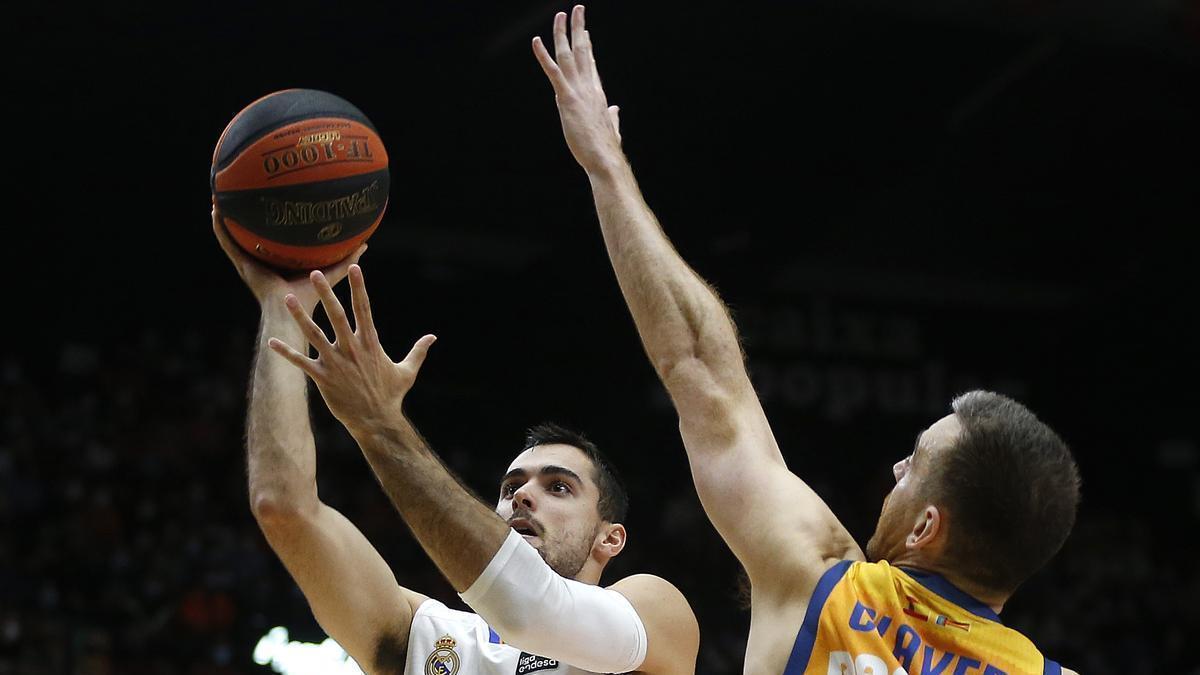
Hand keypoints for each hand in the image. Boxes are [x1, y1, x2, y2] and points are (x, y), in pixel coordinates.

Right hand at [212, 209, 364, 314]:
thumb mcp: (328, 274)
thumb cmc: (310, 299)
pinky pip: (227, 243)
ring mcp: (248, 263)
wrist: (292, 315)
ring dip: (224, 219)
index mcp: (277, 264)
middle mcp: (259, 262)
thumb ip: (345, 260)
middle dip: (243, 218)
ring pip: (231, 237)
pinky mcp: (242, 265)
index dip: (269, 226)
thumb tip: (364, 244)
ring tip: (219, 195)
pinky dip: (220, 228)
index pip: (271, 241)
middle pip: (248, 236)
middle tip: (239, 194)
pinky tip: (216, 211)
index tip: (270, 204)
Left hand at [267, 264, 436, 439]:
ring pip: (314, 334)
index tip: (354, 267)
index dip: (359, 287)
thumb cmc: (391, 396)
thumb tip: (433, 337)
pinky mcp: (323, 379)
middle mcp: (352, 349)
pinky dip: (286, 352)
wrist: (377, 421)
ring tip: (286, 299)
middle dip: (325, 293)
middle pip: (337, 315)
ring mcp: (336, 363)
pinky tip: (271, 342)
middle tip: (315, 273)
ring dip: (300, 316)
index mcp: (370, 343)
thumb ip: (418, 351)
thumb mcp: (408, 371)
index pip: (364, 309)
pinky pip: (301, 363)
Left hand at [533, 5, 623, 174]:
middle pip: (584, 51)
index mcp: (598, 94)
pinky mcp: (566, 99)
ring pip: (569, 55)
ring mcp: (578, 91)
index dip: (588, 47)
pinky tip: (536, 41)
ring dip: (563, 33)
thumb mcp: (611, 128)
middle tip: (577, 9)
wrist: (605, 159)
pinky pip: (553, 72)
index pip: (591, 65)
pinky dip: (543, 55)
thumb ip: (613, 117)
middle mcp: (589, 87)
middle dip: (580, 28)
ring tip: (560, 14)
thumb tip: (615, 110)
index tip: (585, 33)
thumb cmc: (606, 148)